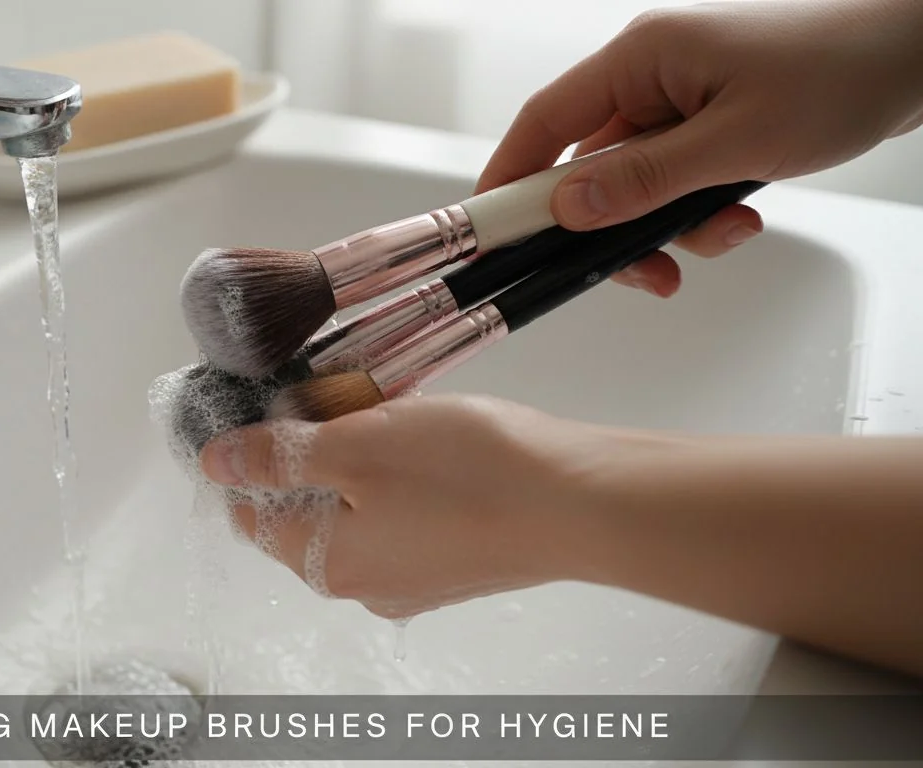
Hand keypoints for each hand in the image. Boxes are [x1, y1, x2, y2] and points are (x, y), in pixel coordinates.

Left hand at [197, 394, 621, 618]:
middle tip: (336, 398)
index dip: (248, 460)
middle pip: (305, 515)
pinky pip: (404, 518)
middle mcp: (365, 586)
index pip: (252, 517)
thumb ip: (279, 455)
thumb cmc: (466, 473)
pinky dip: (401, 479)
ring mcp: (416, 581)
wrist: (581, 502)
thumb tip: (215, 463)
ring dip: (357, 462)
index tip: (266, 409)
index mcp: (326, 565)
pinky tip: (427, 442)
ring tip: (384, 412)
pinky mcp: (458, 564)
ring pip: (357, 513)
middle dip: (310, 454)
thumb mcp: (354, 445)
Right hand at [477, 0, 922, 297]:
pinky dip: (698, 212)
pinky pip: (675, 181)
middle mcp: (651, 75)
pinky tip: (741, 215)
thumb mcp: (737, 141)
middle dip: (612, 227)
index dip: (507, 181)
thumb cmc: (842, 68)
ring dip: (669, 226)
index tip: (488, 235)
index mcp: (641, 57)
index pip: (543, 123)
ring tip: (723, 235)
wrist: (920, 48)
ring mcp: (682, 98)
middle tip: (640, 273)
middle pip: (589, 167)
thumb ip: (646, 179)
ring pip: (636, 184)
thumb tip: (570, 209)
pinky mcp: (710, 121)